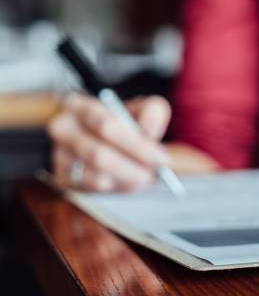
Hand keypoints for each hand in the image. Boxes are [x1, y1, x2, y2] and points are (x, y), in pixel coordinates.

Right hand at [48, 94, 171, 191]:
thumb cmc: (119, 119)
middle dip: (133, 168)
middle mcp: (62, 129)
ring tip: (146, 177)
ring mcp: (59, 155)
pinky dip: (118, 188)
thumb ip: (151, 112)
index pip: (106, 127)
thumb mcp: (138, 107)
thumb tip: (151, 132)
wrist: (90, 130)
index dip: (137, 145)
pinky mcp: (62, 178)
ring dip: (128, 181)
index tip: (162, 158)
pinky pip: (94, 190)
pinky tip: (131, 181)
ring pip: (96, 177)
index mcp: (79, 106)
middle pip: (98, 155)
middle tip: (155, 174)